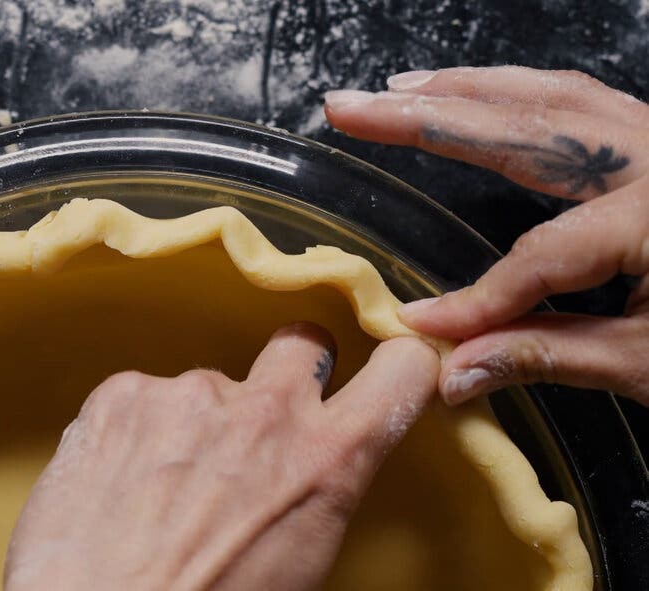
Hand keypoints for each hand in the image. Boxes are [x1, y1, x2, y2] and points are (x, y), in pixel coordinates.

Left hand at [4, 324, 437, 590]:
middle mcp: (264, 411)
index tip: (381, 373)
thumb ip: (316, 487)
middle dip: (288, 374)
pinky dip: (135, 432)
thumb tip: (306, 470)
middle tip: (258, 426)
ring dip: (194, 424)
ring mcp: (188, 394)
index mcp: (326, 459)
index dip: (395, 368)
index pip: (402, 369)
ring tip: (162, 490)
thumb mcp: (300, 558)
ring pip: (207, 386)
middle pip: (300, 344)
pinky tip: (121, 483)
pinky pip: (143, 398)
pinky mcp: (122, 394)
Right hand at [324, 66, 648, 405]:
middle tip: (350, 107)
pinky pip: (583, 101)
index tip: (425, 332)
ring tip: (398, 93)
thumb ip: (548, 356)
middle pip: (527, 124)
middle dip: (426, 116)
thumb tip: (452, 371)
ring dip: (467, 89)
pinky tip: (481, 99)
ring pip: (553, 93)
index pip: (542, 257)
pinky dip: (519, 96)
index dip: (478, 300)